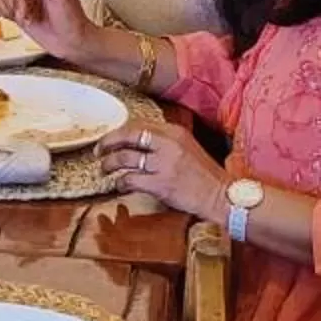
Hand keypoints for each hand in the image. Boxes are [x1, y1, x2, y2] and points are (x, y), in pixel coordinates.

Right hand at [0, 0, 99, 65]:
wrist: (73, 43)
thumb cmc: (73, 20)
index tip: (24, 10)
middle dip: (15, 6)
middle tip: (25, 17)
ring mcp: (25, 3)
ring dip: (7, 9)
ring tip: (21, 18)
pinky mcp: (20, 16)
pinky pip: (1, 6)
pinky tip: (3, 15)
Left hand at [99, 113, 227, 220]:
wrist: (222, 196)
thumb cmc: (205, 175)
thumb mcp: (187, 148)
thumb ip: (166, 142)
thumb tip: (138, 141)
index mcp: (175, 132)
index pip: (138, 124)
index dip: (119, 131)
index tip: (109, 139)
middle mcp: (168, 143)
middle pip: (128, 136)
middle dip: (108, 143)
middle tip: (98, 152)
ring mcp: (164, 164)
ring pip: (125, 158)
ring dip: (110, 164)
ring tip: (104, 170)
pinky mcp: (161, 184)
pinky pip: (130, 179)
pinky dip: (120, 182)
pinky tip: (119, 185)